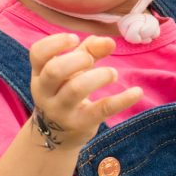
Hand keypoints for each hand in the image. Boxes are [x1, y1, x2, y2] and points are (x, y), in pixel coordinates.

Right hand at [28, 33, 142, 149]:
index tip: (75, 39)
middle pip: (54, 71)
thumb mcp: (72, 70)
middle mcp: (45, 93)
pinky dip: (122, 100)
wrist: (59, 136)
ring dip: (99, 76)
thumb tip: (109, 41)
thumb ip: (89, 51)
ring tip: (112, 74)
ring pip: (75, 89)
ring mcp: (61, 110)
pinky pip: (102, 109)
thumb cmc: (66, 92)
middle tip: (92, 60)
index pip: (38, 53)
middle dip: (77, 60)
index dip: (55, 42)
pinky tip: (137, 92)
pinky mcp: (81, 124)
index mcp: (40, 74)